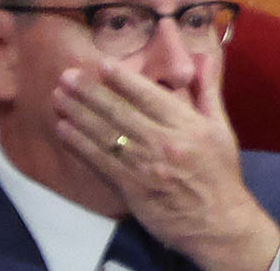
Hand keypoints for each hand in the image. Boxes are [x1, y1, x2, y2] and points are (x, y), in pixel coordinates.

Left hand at [53, 49, 279, 270]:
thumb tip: (205, 58)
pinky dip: (79, 145)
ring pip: (105, 135)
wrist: (216, 221)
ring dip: (78, 115)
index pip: (149, 96)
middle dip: (91, 92)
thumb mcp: (221, 128)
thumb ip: (209, 91)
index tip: (101, 64)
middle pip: (120, 113)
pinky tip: (64, 131)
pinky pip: (100, 162)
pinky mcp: (130, 187)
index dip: (123, 79)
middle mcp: (163, 142)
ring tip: (58, 98)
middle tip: (67, 76)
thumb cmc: (220, 172)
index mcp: (187, 125)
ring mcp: (144, 166)